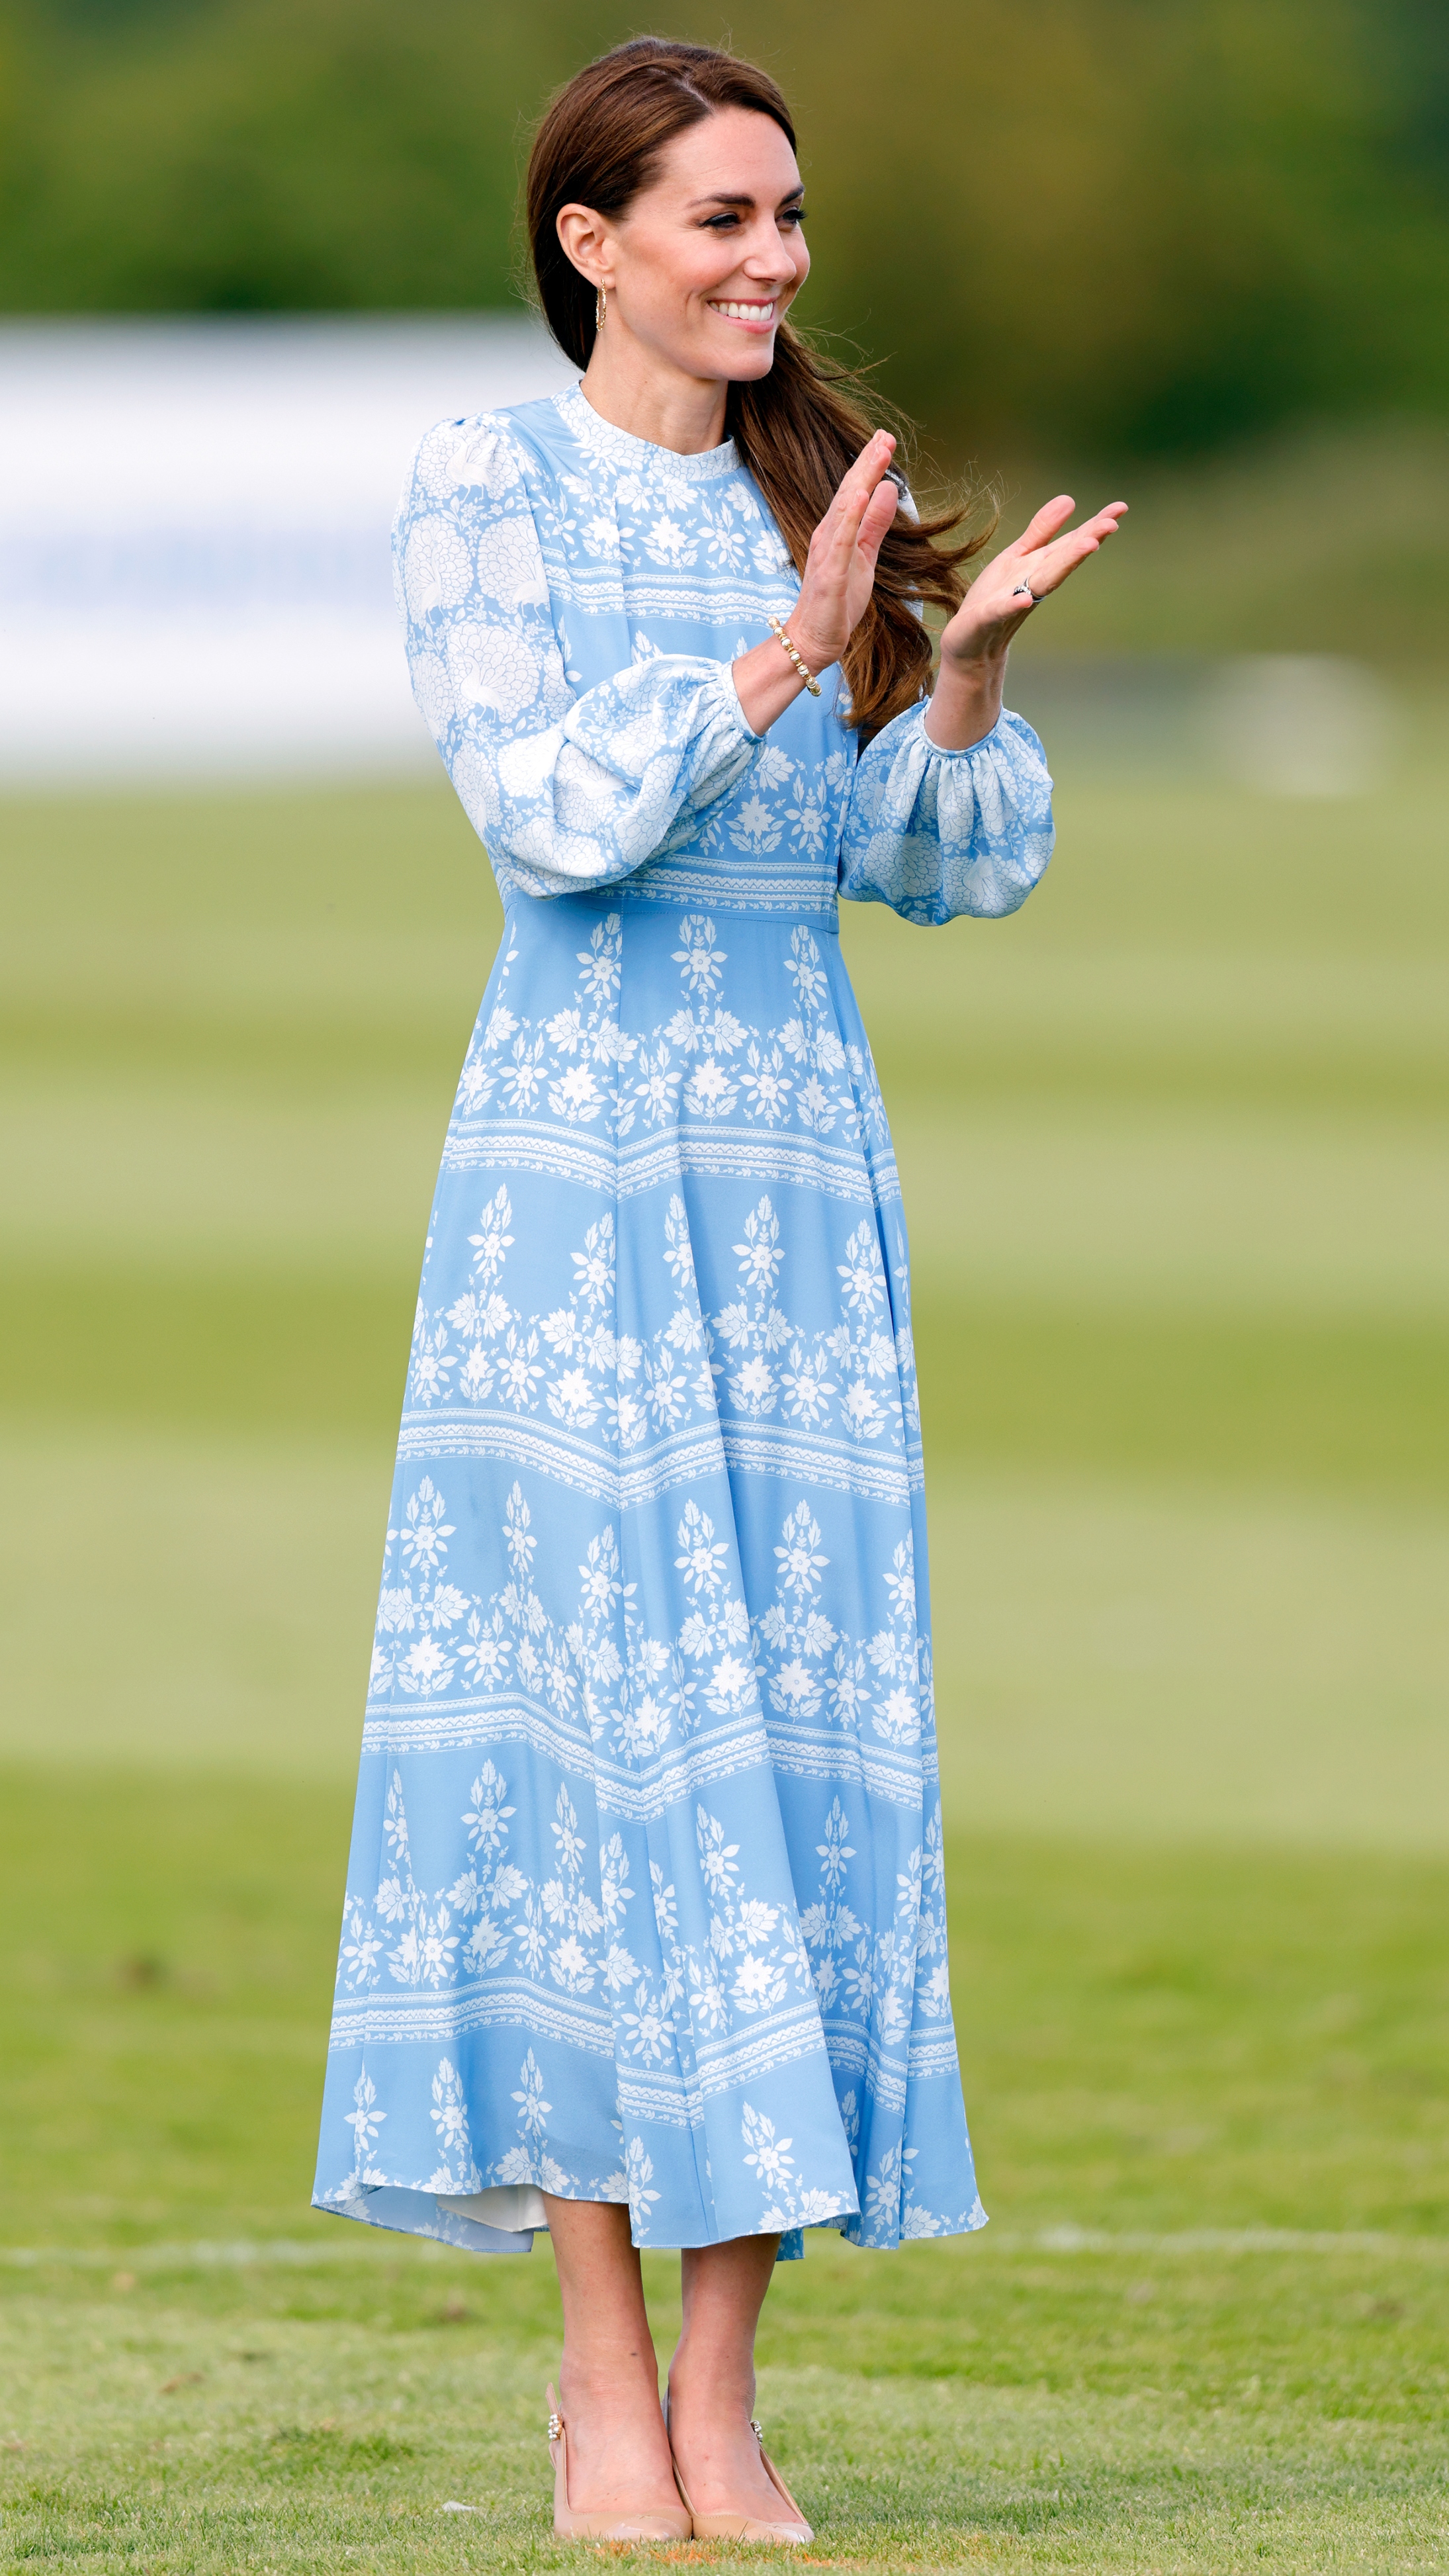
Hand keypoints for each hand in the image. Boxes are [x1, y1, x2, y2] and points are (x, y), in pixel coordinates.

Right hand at [787, 430, 900, 674]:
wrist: (815, 639)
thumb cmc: (838, 600)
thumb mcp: (864, 556)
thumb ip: (875, 524)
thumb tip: (887, 489)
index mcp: (837, 531)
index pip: (854, 490)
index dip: (869, 464)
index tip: (885, 438)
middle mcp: (828, 536)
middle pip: (848, 492)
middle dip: (867, 462)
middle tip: (885, 435)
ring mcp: (827, 554)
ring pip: (845, 510)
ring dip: (861, 480)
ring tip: (878, 454)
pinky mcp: (831, 575)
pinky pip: (841, 543)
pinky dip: (851, 517)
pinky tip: (861, 496)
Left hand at [923, 493, 1126, 752]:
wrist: (970, 642)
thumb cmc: (995, 597)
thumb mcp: (1018, 557)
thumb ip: (1042, 532)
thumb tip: (1070, 499)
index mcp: (1041, 567)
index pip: (1071, 544)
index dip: (1094, 526)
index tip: (1120, 508)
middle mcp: (1034, 584)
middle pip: (1062, 562)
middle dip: (1085, 544)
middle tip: (1111, 525)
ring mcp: (1012, 602)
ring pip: (1042, 582)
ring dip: (1064, 564)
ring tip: (1088, 544)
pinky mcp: (986, 619)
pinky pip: (1001, 610)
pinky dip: (1013, 604)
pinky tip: (1025, 599)